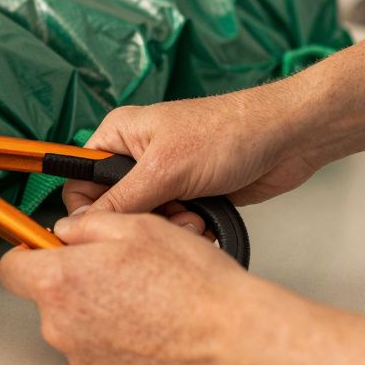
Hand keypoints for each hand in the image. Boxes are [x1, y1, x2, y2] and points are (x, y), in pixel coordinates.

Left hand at [0, 209, 282, 364]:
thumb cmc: (193, 284)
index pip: (10, 267)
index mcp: (59, 281)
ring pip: (73, 320)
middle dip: (73, 277)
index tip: (46, 247)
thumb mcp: (136, 225)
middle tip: (118, 265)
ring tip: (143, 293)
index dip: (29, 251)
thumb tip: (67, 229)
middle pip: (46, 295)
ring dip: (96, 305)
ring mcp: (82, 356)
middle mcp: (62, 325)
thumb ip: (87, 223)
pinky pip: (96, 346)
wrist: (232, 340)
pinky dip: (114, 333)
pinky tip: (149, 319)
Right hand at [65, 82, 320, 214]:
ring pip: (145, 222)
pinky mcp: (189, 196)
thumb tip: (77, 225)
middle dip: (138, 222)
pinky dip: (187, 231)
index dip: (86, 210)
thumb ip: (119, 201)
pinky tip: (205, 222)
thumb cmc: (228, 132)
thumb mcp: (164, 169)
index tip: (102, 232)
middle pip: (112, 208)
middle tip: (163, 219)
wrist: (287, 139)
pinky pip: (173, 226)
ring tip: (192, 219)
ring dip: (167, 229)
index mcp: (119, 136)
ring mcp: (164, 178)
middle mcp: (136, 156)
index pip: (79, 180)